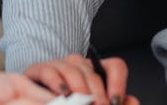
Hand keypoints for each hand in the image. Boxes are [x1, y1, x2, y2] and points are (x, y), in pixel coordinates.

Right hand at [23, 54, 138, 104]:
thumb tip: (131, 101)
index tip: (115, 102)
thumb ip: (119, 104)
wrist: (36, 103)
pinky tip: (63, 94)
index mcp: (97, 73)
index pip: (115, 66)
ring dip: (79, 90)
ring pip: (72, 69)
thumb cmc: (73, 104)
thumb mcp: (99, 104)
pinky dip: (57, 83)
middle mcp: (79, 66)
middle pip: (93, 72)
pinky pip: (49, 70)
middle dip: (96, 94)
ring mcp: (59, 66)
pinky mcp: (39, 70)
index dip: (118, 84)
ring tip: (79, 103)